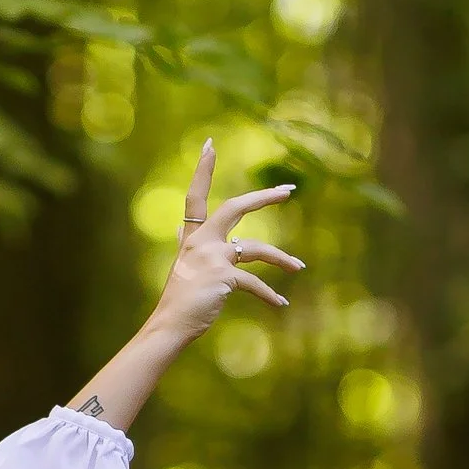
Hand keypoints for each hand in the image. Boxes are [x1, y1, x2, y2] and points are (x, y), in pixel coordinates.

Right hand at [144, 141, 301, 349]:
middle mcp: (201, 241)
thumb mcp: (181, 265)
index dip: (203, 170)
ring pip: (256, 249)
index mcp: (191, 237)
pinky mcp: (224, 277)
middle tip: (288, 191)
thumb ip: (186, 244)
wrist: (170, 324)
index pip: (196, 196)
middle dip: (264, 197)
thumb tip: (180, 228)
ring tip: (298, 267)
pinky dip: (269, 295)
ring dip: (280, 258)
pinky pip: (254, 283)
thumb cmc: (179, 299)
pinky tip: (281, 304)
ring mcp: (213, 257)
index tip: (210, 144)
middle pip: (235, 208)